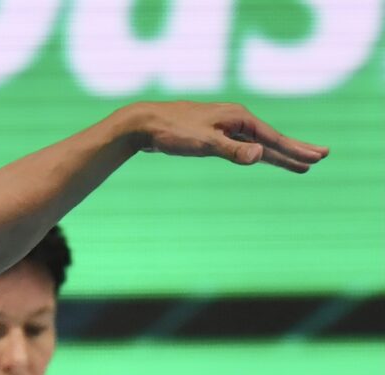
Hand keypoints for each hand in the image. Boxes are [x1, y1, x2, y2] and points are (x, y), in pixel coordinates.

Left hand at [119, 101, 327, 172]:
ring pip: (258, 144)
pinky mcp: (213, 135)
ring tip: (299, 163)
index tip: (316, 158)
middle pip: (272, 139)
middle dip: (295, 149)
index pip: (273, 138)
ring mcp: (225, 127)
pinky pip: (243, 146)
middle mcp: (236, 120)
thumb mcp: (204, 143)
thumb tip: (260, 155)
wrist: (145, 123)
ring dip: (278, 154)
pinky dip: (256, 153)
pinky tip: (261, 156)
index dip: (295, 150)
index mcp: (239, 119)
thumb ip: (232, 150)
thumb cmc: (173, 131)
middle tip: (321, 157)